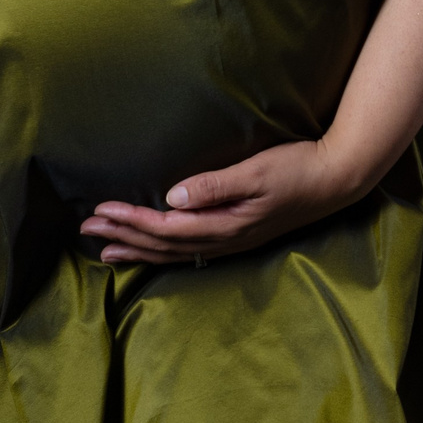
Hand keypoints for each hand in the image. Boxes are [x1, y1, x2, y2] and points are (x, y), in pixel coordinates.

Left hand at [77, 139, 370, 266]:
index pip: (166, 228)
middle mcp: (225, 240)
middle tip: (87, 231)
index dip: (130, 221)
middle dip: (124, 238)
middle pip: (163, 246)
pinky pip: (190, 253)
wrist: (335, 180)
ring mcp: (232, 242)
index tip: (100, 211)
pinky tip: (151, 251)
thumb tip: (172, 198)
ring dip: (138, 250)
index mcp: (225, 225)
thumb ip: (214, 186)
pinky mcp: (238, 237)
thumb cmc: (297, 169)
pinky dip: (163, 253)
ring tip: (106, 251)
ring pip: (174, 254)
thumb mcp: (256, 172)